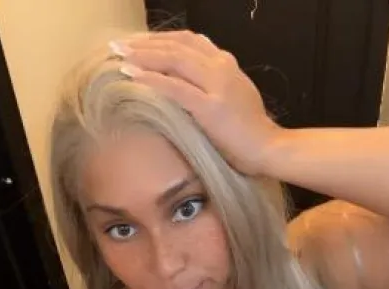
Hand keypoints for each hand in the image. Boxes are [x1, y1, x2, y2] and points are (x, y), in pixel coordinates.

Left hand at [111, 31, 279, 174]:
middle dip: (145, 43)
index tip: (137, 43)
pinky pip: (175, 87)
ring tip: (119, 54)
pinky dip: (150, 78)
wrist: (270, 149)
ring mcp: (216, 85)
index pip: (188, 40)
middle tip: (118, 45)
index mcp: (226, 64)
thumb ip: (213, 84)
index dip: (160, 39)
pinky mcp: (211, 107)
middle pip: (177, 45)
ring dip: (143, 55)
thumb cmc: (250, 132)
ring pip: (173, 60)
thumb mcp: (233, 97)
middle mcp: (221, 67)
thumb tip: (187, 82)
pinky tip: (131, 75)